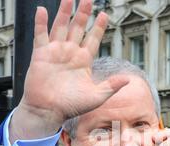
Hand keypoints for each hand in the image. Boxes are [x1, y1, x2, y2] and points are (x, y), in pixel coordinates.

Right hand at [10, 0, 129, 142]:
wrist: (48, 111)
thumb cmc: (71, 107)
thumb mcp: (96, 97)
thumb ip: (111, 86)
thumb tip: (128, 79)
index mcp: (83, 61)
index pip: (93, 39)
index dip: (98, 27)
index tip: (104, 15)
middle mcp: (70, 53)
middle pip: (78, 28)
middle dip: (83, 13)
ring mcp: (55, 52)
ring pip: (61, 27)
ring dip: (64, 12)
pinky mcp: (41, 54)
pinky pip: (41, 35)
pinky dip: (41, 23)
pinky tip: (43, 10)